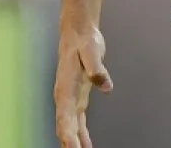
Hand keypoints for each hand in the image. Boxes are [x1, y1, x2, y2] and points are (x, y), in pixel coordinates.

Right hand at [54, 23, 112, 147]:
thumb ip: (97, 69)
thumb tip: (106, 86)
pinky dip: (80, 134)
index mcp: (65, 88)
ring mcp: (70, 99)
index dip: (68, 135)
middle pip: (64, 127)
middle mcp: (65, 97)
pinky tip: (85, 145)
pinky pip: (77, 121)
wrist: (79, 33)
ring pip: (70, 127)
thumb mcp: (92, 51)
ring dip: (74, 143)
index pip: (65, 117)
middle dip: (69, 144)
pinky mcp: (78, 97)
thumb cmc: (84, 41)